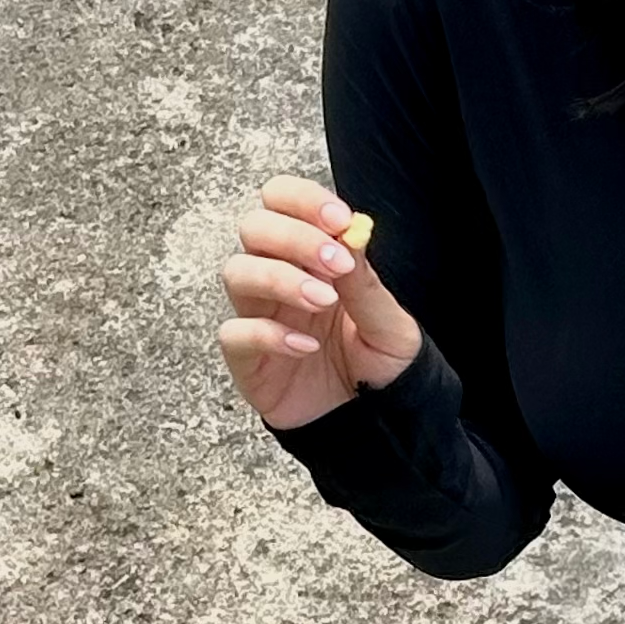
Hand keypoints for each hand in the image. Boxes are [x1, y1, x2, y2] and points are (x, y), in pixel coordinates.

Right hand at [217, 174, 423, 430]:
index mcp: (310, 254)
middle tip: (336, 263)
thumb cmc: (379, 364)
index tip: (340, 220)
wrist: (375, 422)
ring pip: (236, 272)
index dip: (303, 201)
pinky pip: (234, 333)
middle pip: (253, 227)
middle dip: (293, 236)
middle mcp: (276, 276)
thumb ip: (366, 283)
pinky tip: (306, 346)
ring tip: (324, 302)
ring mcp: (257, 314)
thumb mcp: (389, 325)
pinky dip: (267, 334)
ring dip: (279, 278)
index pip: (282, 201)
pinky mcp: (245, 357)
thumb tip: (351, 235)